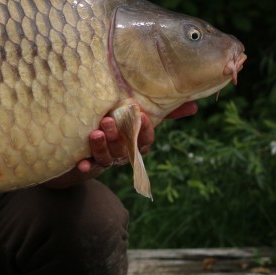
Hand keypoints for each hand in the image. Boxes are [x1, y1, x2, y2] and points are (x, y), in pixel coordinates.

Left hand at [77, 101, 198, 173]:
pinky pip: (88, 168)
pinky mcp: (88, 164)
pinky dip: (86, 166)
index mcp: (136, 143)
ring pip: (107, 158)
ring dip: (101, 147)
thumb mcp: (139, 117)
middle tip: (109, 120)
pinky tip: (80, 164)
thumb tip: (195, 106)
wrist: (87, 143)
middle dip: (117, 137)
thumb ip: (164, 112)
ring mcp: (106, 160)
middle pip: (124, 150)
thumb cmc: (121, 126)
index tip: (140, 114)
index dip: (144, 130)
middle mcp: (123, 154)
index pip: (145, 140)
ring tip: (95, 133)